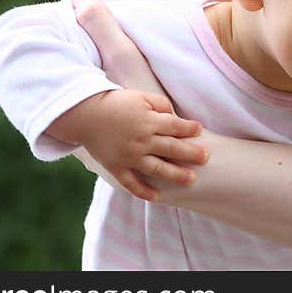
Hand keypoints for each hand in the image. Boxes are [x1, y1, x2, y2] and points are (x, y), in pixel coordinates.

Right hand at [50, 88, 207, 202]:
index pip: (175, 126)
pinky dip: (143, 191)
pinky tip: (157, 196)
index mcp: (148, 121)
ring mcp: (129, 156)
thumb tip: (175, 116)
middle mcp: (141, 141)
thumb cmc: (116, 103)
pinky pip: (131, 183)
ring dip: (175, 175)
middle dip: (191, 154)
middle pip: (171, 148)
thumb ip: (161, 104)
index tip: (199, 131)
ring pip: (156, 168)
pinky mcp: (116, 167)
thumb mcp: (141, 96)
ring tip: (191, 179)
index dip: (189, 129)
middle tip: (206, 157)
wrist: (85, 114)